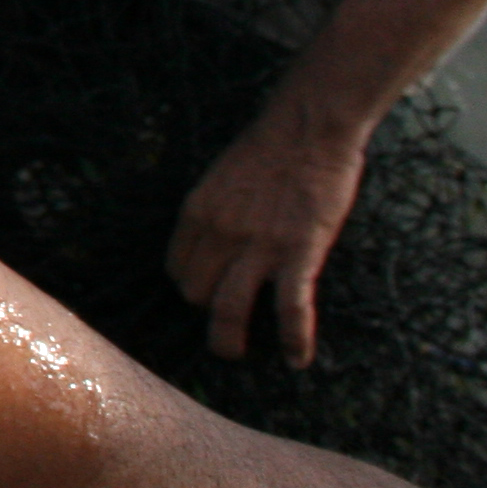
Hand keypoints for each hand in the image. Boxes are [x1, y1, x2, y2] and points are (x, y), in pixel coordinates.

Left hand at [166, 93, 367, 367]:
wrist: (308, 128)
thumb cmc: (270, 147)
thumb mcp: (222, 177)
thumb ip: (214, 212)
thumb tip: (213, 239)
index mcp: (197, 212)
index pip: (178, 267)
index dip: (190, 284)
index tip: (206, 290)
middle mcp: (219, 234)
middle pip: (197, 293)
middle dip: (208, 308)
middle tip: (225, 317)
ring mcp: (258, 247)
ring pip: (229, 311)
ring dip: (229, 340)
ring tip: (235, 354)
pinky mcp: (298, 253)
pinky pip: (290, 309)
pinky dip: (294, 340)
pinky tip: (297, 360)